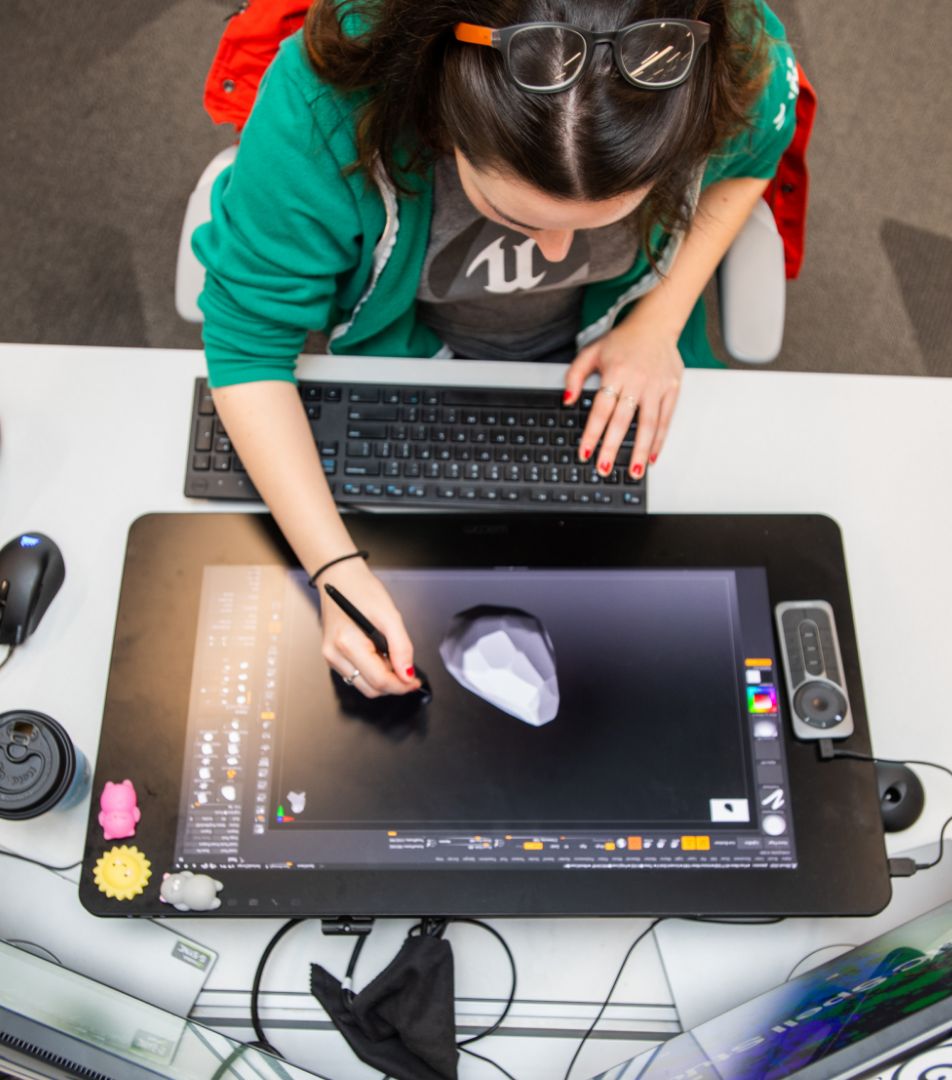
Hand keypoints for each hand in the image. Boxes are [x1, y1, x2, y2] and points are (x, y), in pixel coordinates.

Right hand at [318, 557, 421, 697]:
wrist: (339, 577)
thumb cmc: (361, 590)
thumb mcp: (389, 615)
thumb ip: (401, 647)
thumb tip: (408, 674)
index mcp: (348, 644)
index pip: (379, 681)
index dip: (401, 685)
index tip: (415, 681)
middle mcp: (335, 655)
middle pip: (371, 688)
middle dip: (393, 684)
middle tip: (407, 669)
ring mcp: (331, 658)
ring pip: (363, 685)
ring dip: (382, 679)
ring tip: (390, 656)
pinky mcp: (333, 657)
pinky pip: (356, 675)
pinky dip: (372, 672)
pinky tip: (378, 655)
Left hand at [564, 317, 683, 477]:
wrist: (655, 324)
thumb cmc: (622, 340)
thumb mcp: (591, 352)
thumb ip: (575, 376)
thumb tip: (567, 400)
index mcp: (615, 373)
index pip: (601, 410)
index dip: (592, 433)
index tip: (585, 452)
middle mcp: (637, 381)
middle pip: (622, 421)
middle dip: (612, 447)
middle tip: (604, 468)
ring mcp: (656, 386)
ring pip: (648, 424)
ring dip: (640, 450)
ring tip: (633, 472)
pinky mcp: (672, 389)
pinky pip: (665, 419)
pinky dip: (659, 440)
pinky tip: (652, 456)